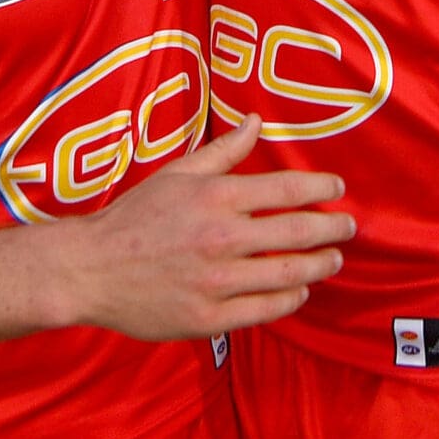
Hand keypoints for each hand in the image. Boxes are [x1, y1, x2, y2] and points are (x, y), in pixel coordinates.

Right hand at [54, 115, 350, 340]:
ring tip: (332, 260)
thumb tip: (255, 121)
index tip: (337, 190)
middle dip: (332, 229)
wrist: (91, 269)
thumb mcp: (177, 174)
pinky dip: (290, 299)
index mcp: (216, 197)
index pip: (286, 188)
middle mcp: (222, 238)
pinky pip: (266, 310)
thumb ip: (222, 152)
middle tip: (348, 228)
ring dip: (319, 266)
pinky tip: (298, 290)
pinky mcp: (210, 316)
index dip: (320, 188)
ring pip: (289, 274)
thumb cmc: (134, 217)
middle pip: (298, 232)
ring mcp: (217, 281)